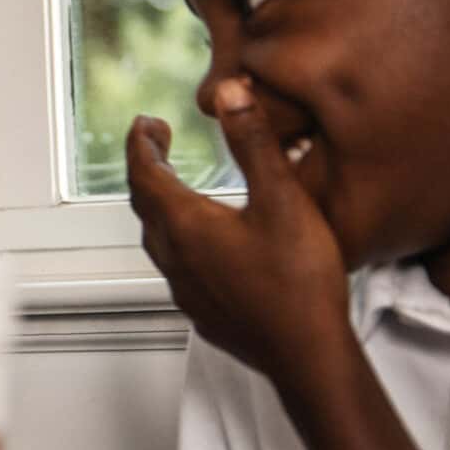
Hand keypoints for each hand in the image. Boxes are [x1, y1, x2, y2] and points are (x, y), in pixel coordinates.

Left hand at [124, 80, 353, 390]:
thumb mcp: (283, 200)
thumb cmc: (299, 281)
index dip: (141, 144)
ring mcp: (186, 289)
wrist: (309, 356)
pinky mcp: (202, 312)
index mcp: (186, 226)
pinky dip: (179, 239)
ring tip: (177, 185)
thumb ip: (254, 143)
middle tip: (157, 142)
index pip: (145, 174)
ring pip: (157, 237)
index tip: (145, 123)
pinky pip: (177, 266)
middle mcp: (175, 258)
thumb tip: (228, 93)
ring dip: (160, 205)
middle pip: (145, 204)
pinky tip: (204, 242)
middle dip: (147, 167)